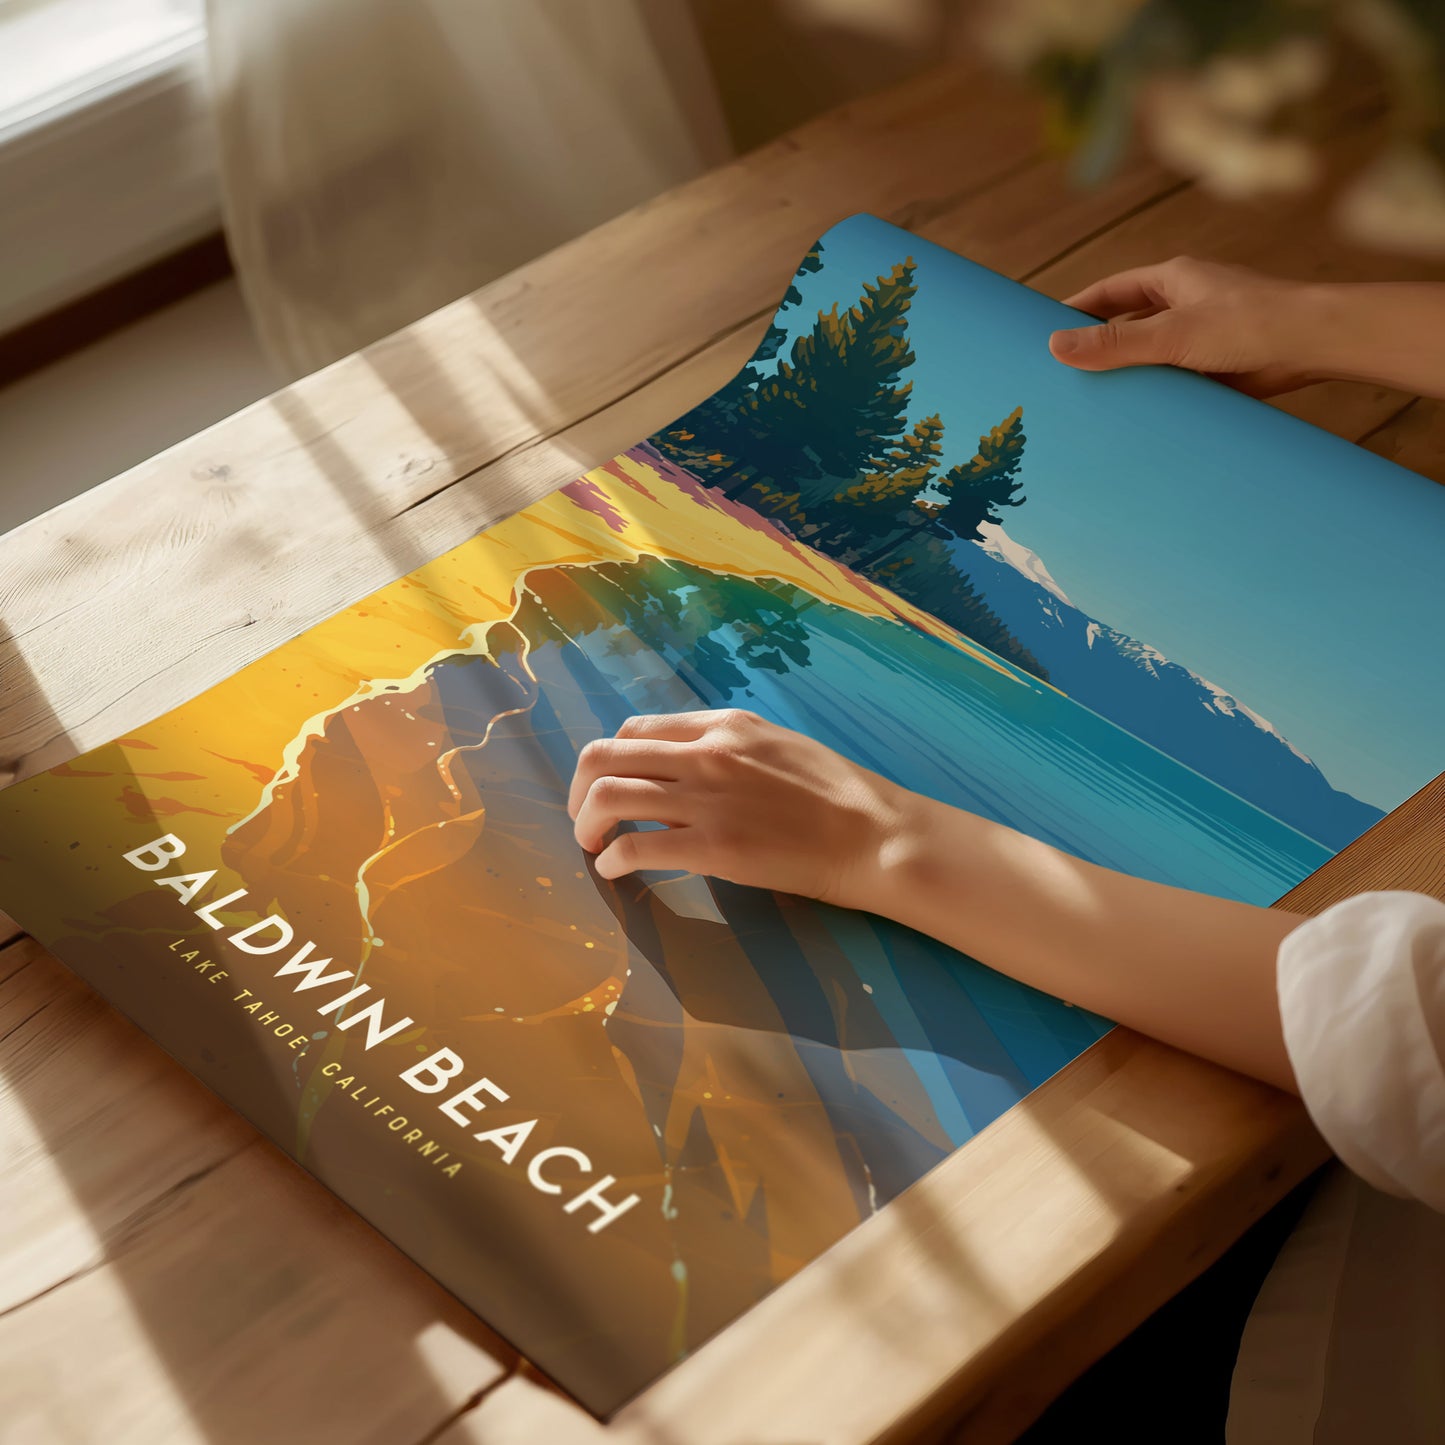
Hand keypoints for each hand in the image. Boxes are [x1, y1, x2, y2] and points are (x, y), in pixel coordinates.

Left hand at [568, 708, 911, 905]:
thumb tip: (678, 779)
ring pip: (608, 795)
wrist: (873, 833)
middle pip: (604, 755)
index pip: (636, 729)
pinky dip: (613, 859)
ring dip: (586, 824)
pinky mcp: (713, 846)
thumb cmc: (835, 794)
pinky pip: (635, 846)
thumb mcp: (775, 747)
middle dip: (580, 790)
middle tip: (585, 819)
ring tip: (592, 846)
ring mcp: (707, 799)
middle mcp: (706, 753)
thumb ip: (724, 752)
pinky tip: (616, 871)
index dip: (610, 759)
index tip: (609, 786)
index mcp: (722, 725)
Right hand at [1048, 256, 1319, 396]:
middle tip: (1063, 373)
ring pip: (1152, 356)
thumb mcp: (1172, 334)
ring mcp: (1203, 337)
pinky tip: (1138, 417)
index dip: (1078, 309)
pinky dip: (1157, 396)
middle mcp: (1187, 304)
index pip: (1111, 291)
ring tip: (1092, 402)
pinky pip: (1176, 381)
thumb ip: (1115, 343)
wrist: (1315, 345)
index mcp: (1174, 280)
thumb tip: (1055, 346)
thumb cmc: (1251, 323)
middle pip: (1129, 324)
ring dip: (1130, 375)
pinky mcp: (1219, 367)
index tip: (1046, 330)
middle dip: (1099, 347)